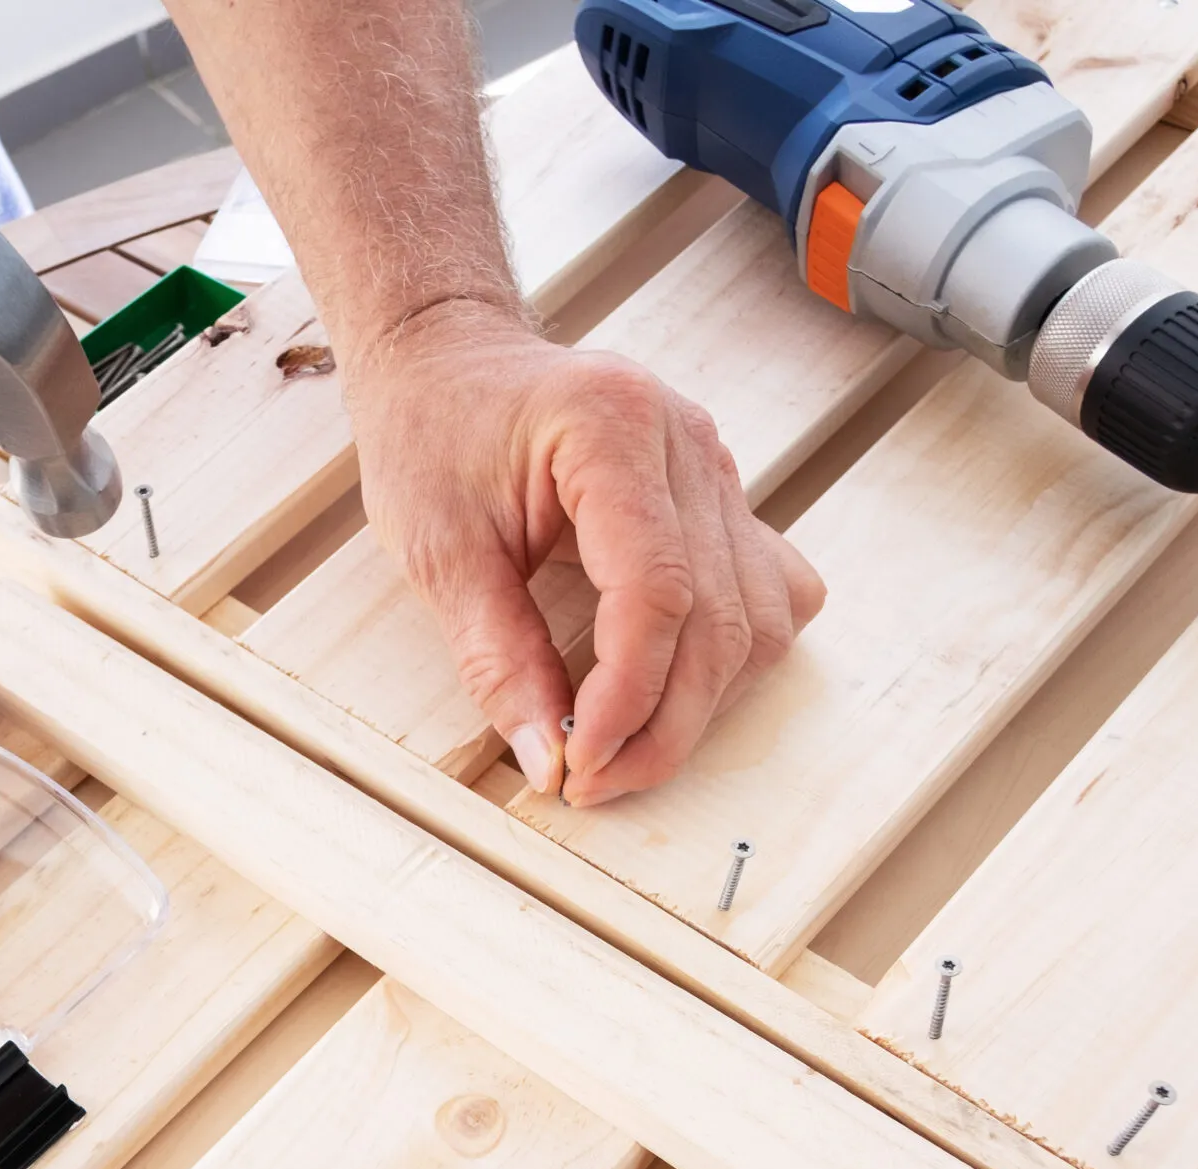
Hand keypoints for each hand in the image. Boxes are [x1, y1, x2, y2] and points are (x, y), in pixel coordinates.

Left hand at [348, 302, 823, 806]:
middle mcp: (686, 442)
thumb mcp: (436, 550)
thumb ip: (496, 658)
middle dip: (663, 723)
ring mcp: (716, 469)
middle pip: (720, 619)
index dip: (628, 695)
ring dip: (703, 704)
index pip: (657, 591)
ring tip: (624, 749)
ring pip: (758, 619)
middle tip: (594, 780)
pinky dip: (732, 659)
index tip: (581, 761)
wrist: (447, 358)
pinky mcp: (721, 499)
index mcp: (612, 427)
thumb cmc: (431, 431)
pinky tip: (672, 688)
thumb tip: (548, 759)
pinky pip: (766, 594)